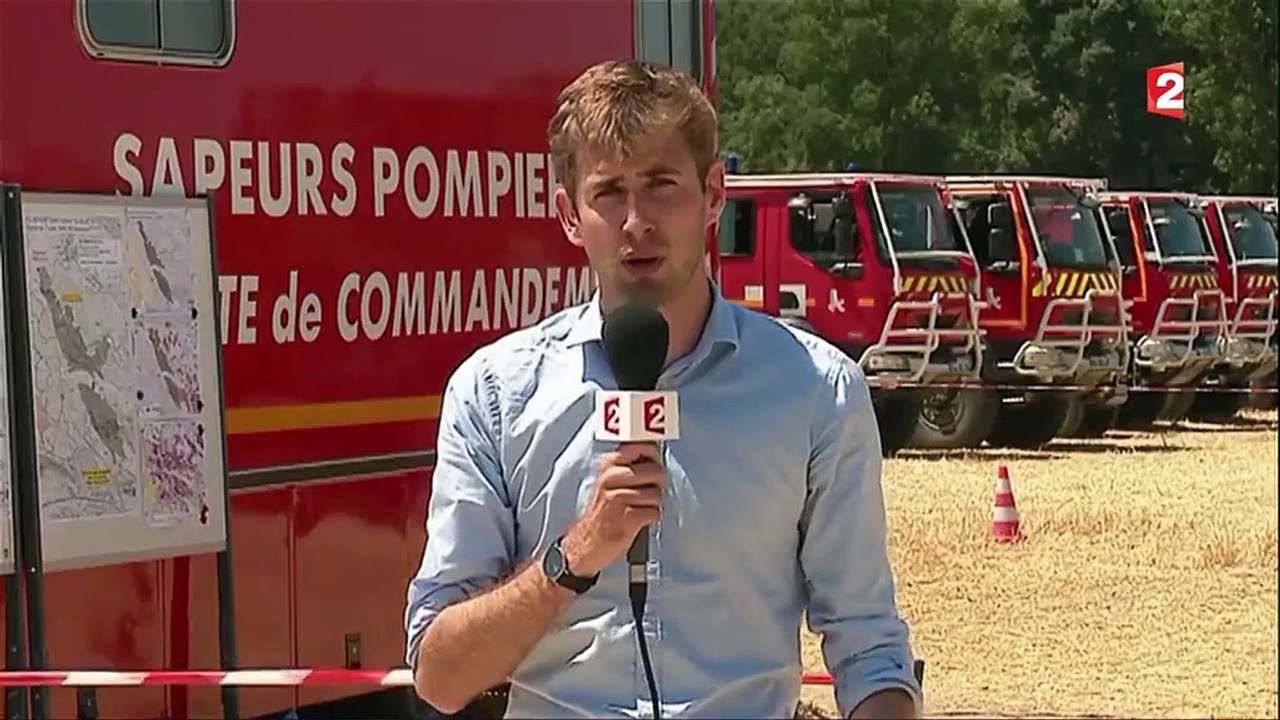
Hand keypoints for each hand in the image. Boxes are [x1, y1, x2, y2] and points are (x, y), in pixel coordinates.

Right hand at [560, 442, 665, 576]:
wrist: (586, 543)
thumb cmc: (602, 513)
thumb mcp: (609, 482)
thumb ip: (629, 466)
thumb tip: (656, 457)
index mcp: (608, 465)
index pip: (641, 447)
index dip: (653, 457)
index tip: (653, 464)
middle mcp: (611, 478)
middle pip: (656, 471)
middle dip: (657, 484)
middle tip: (647, 494)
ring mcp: (619, 498)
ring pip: (657, 494)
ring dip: (653, 504)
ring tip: (638, 509)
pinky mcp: (627, 517)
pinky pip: (654, 512)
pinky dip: (650, 518)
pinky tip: (637, 521)